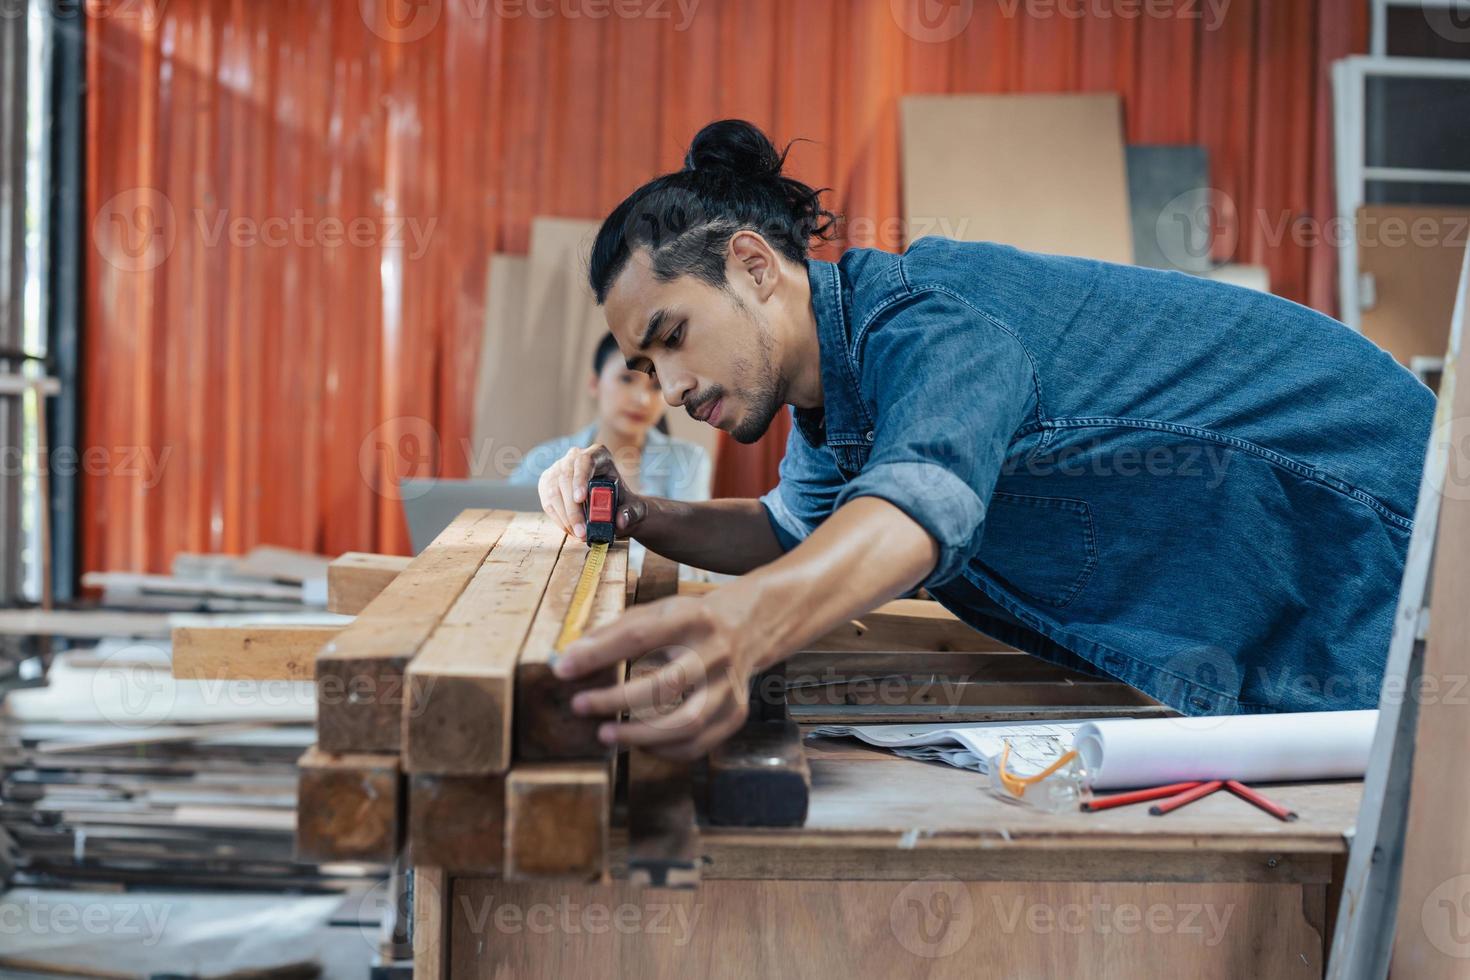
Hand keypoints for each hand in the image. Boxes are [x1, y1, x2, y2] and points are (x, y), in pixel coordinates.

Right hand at [536, 443, 647, 540]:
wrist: (612, 507)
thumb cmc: (623, 502)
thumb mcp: (635, 507)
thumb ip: (632, 512)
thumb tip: (621, 520)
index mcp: (599, 455)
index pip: (585, 460)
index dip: (580, 478)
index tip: (580, 498)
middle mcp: (575, 457)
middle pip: (566, 478)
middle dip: (573, 509)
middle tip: (581, 532)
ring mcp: (558, 469)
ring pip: (553, 491)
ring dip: (565, 517)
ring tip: (578, 534)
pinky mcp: (547, 483)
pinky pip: (548, 502)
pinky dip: (558, 519)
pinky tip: (570, 529)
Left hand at [553, 592, 769, 760]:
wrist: (747, 627)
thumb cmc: (687, 622)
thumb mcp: (656, 611)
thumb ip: (613, 632)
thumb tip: (568, 659)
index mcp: (691, 617)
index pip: (639, 637)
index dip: (597, 655)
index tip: (563, 669)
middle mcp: (715, 651)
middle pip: (664, 684)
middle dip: (615, 700)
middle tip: (579, 706)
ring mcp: (729, 686)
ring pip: (685, 722)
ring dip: (639, 735)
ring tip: (605, 734)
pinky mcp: (736, 713)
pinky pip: (697, 744)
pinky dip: (662, 749)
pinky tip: (639, 743)